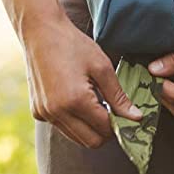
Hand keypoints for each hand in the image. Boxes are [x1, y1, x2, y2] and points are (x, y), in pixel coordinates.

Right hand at [23, 13, 140, 147]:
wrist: (40, 32)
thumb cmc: (73, 45)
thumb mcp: (102, 67)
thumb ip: (119, 96)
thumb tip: (136, 118)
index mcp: (75, 101)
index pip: (105, 129)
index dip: (120, 125)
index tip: (128, 115)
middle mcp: (57, 112)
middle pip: (91, 141)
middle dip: (106, 131)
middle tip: (114, 112)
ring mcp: (44, 114)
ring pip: (76, 138)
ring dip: (90, 128)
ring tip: (97, 104)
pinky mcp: (37, 112)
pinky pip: (62, 127)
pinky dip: (74, 122)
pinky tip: (78, 101)